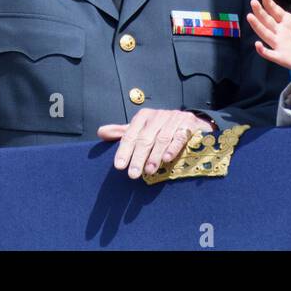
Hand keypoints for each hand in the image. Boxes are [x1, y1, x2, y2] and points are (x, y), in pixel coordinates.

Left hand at [97, 109, 214, 178]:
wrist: (190, 121)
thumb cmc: (161, 128)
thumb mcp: (141, 128)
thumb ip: (122, 132)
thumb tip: (100, 132)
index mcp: (144, 116)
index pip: (131, 134)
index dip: (124, 150)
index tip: (119, 166)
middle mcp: (158, 116)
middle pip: (145, 138)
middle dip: (138, 157)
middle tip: (132, 174)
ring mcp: (174, 119)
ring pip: (162, 139)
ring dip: (154, 156)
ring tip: (148, 171)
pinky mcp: (188, 125)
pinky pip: (180, 137)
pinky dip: (173, 148)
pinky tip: (167, 159)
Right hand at [247, 0, 290, 78]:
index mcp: (288, 22)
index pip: (276, 11)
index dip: (270, 4)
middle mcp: (280, 32)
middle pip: (267, 20)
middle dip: (260, 11)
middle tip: (253, 1)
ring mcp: (279, 44)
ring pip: (265, 34)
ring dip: (257, 26)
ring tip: (250, 16)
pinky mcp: (281, 57)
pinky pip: (269, 54)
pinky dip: (262, 50)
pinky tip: (258, 44)